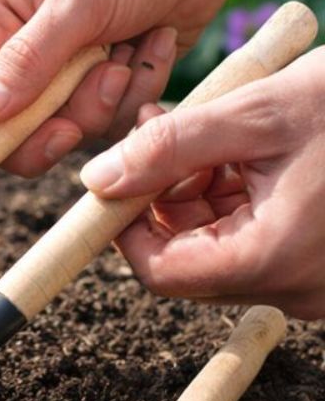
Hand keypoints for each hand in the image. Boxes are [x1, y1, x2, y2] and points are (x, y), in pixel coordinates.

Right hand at [0, 0, 232, 177]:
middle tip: (74, 123)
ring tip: (125, 53)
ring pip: (61, 130)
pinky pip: (105, 123)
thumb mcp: (80, 1)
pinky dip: (132, 95)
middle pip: (6, 130)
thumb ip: (28, 61)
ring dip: (102, 100)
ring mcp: (57, 74)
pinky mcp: (96, 87)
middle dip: (48, 126)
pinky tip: (147, 48)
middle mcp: (16, 51)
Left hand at [80, 49, 324, 319]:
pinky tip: (245, 149)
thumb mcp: (259, 113)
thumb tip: (96, 180)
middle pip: (187, 257)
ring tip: (207, 127)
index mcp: (272, 259)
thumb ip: (169, 148)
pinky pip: (259, 240)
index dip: (124, 224)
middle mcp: (294, 287)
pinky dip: (238, 198)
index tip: (116, 175)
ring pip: (219, 246)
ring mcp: (315, 282)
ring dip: (198, 191)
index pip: (158, 271)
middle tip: (159, 130)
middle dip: (162, 196)